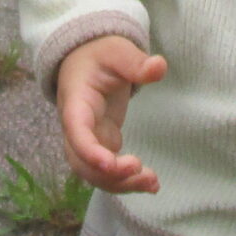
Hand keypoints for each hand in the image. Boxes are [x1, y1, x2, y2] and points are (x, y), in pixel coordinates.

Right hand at [54, 35, 168, 194]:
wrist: (86, 60)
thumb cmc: (99, 55)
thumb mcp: (117, 51)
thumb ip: (135, 62)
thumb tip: (159, 67)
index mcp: (76, 103)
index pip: (76, 131)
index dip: (89, 151)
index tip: (110, 164)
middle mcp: (76, 128)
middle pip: (81, 162)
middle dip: (108, 175)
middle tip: (140, 170)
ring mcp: (87, 139)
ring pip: (93, 173)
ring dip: (120, 184)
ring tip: (153, 183)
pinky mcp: (101, 144)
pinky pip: (107, 171)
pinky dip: (126, 181)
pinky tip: (151, 184)